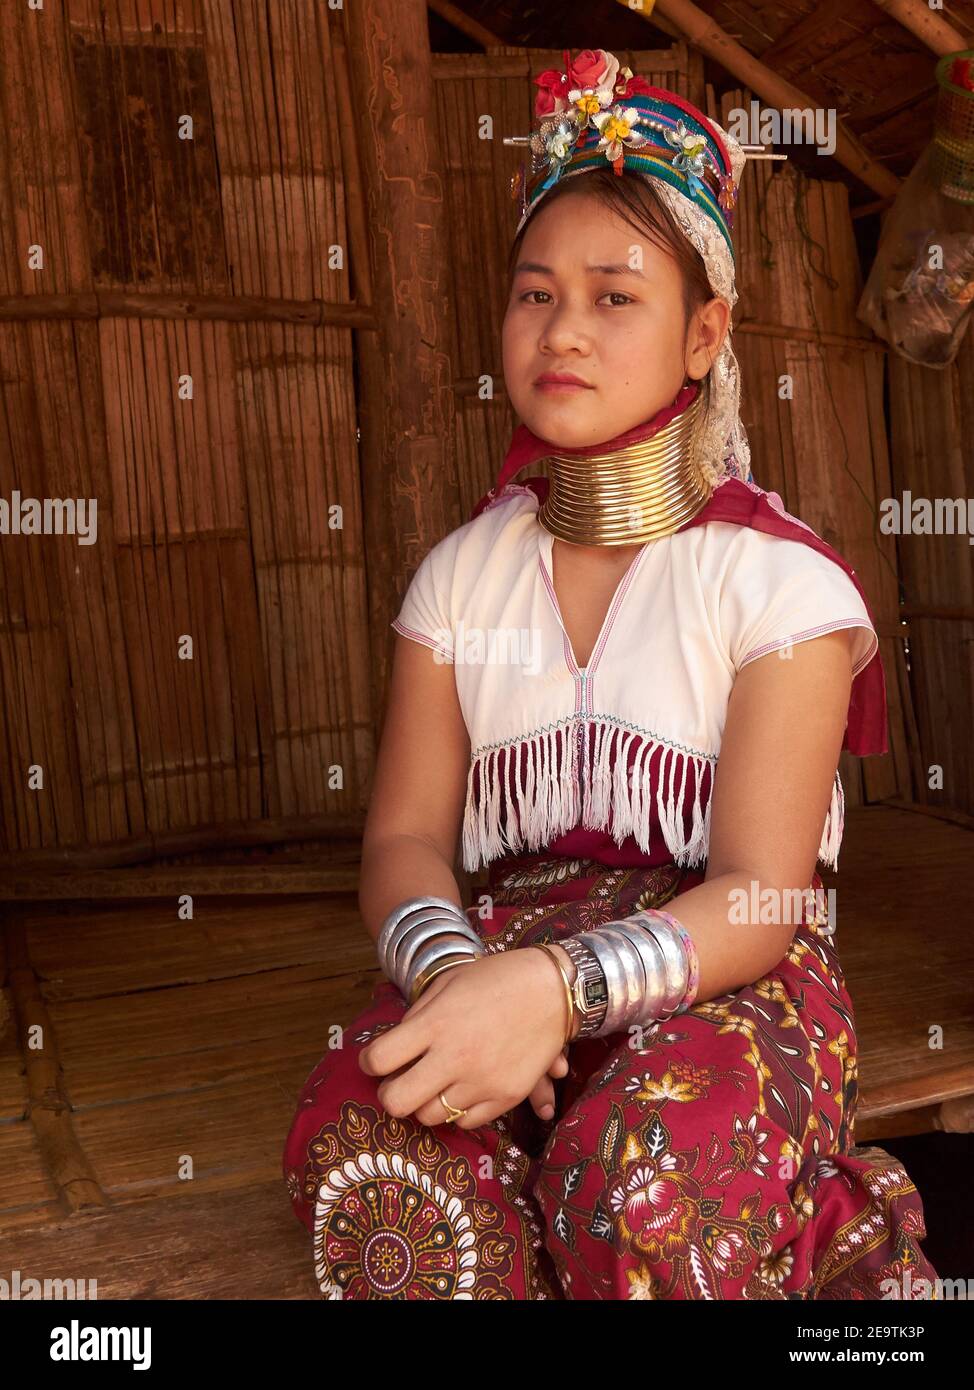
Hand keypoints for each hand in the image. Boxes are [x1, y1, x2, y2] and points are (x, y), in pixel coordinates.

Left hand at [358, 948, 570, 1129]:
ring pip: (430, 1116)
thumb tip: (395, 1048)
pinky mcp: (505, 1096)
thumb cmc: (496, 979)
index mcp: (436, 1024)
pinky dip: (456, 1110)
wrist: (553, 989)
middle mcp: (455, 1057)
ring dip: (423, 1103)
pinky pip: (466, 1122)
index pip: (379, 1060)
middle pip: (398, 1102)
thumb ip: (417, 1017)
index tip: (374, 1060)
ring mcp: (481, 1081)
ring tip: (431, 1084)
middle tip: (396, 1082)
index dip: (369, 1062)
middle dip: (389, 1094)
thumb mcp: (449, 984)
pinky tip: (460, 1090)